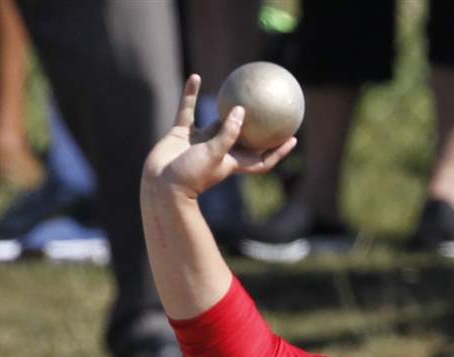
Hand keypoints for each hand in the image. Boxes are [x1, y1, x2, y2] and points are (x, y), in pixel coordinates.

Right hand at [141, 74, 295, 200]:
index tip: (293, 139)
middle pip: (243, 138)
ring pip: (217, 121)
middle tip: (269, 108)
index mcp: (232, 163)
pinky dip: (191, 94)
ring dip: (225, 108)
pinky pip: (188, 109)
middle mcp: (219, 151)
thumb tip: (241, 111)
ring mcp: (200, 141)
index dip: (278, 152)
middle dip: (256, 127)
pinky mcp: (182, 132)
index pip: (262, 160)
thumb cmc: (190, 175)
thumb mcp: (214, 155)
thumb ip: (228, 134)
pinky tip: (195, 77)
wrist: (160, 183)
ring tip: (235, 88)